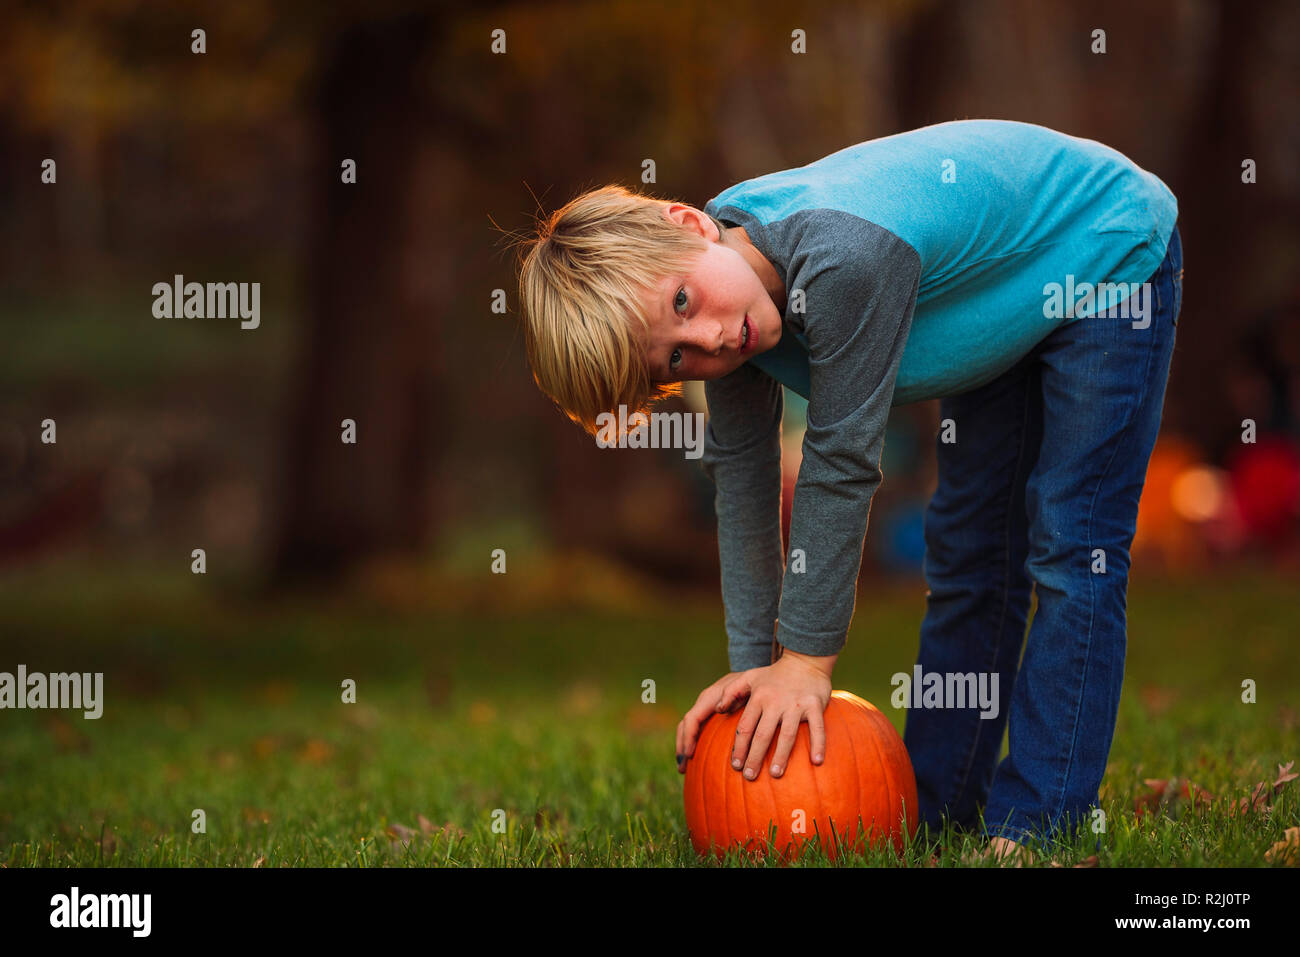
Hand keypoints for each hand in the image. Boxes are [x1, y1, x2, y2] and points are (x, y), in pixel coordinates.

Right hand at [676, 671, 747, 773]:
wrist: (761, 676)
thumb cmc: (757, 684)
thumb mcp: (749, 687)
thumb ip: (736, 694)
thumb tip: (720, 708)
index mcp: (712, 696)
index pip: (693, 717)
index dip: (689, 736)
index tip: (690, 755)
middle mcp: (706, 701)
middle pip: (686, 724)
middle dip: (682, 745)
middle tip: (682, 768)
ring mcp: (707, 707)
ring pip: (688, 727)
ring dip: (684, 747)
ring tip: (684, 769)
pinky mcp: (712, 713)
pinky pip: (698, 728)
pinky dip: (694, 743)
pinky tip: (696, 760)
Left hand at [721, 650, 834, 779]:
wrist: (805, 661)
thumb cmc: (774, 675)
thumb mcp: (750, 678)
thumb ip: (732, 692)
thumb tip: (718, 709)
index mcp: (758, 697)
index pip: (745, 727)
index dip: (739, 748)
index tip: (735, 766)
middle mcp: (775, 702)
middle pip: (763, 734)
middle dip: (755, 757)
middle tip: (749, 777)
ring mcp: (796, 704)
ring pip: (787, 735)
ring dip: (781, 756)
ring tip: (775, 775)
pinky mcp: (815, 705)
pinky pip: (817, 728)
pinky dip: (817, 745)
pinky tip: (816, 762)